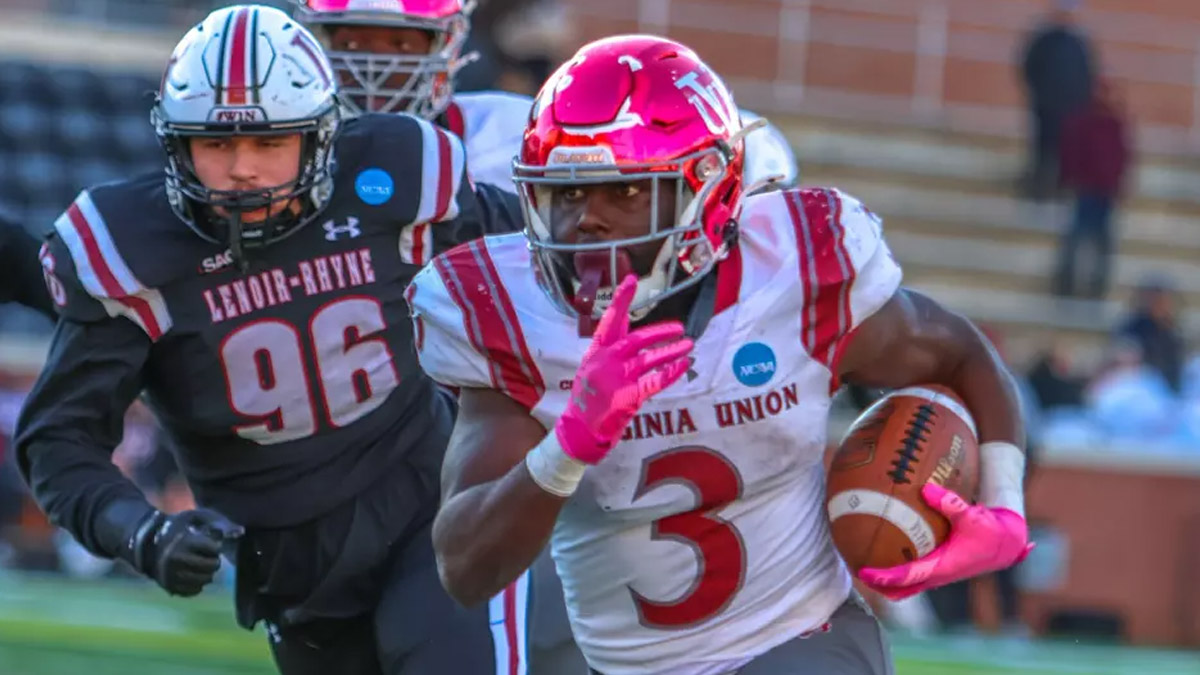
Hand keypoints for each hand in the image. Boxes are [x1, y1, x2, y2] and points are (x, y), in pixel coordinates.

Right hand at [129, 508, 242, 596]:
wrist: (148, 542)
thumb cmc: (179, 527)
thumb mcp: (196, 517)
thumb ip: (219, 522)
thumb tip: (240, 532)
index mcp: (184, 541)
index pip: (214, 549)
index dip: (214, 546)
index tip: (208, 544)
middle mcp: (177, 559)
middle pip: (211, 566)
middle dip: (213, 561)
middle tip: (206, 556)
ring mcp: (171, 575)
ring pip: (204, 580)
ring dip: (207, 573)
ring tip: (199, 565)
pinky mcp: (168, 586)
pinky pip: (193, 591)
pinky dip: (197, 584)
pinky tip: (193, 574)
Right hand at [556, 275, 693, 463]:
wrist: (579, 430)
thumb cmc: (587, 398)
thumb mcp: (592, 368)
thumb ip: (609, 346)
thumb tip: (624, 320)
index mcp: (596, 352)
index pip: (610, 320)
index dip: (621, 299)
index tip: (631, 280)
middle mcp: (606, 361)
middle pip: (636, 338)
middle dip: (660, 331)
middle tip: (679, 327)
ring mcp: (617, 379)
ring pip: (650, 358)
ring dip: (671, 350)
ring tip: (689, 344)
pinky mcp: (629, 396)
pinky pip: (656, 380)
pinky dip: (672, 371)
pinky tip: (684, 364)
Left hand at [857, 483, 1033, 600]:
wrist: (1008, 542)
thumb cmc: (991, 529)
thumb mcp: (972, 514)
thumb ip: (949, 502)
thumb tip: (925, 488)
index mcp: (943, 566)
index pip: (907, 577)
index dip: (884, 577)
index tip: (863, 571)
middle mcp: (938, 574)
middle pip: (901, 589)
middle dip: (879, 585)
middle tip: (855, 572)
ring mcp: (939, 573)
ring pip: (908, 585)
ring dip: (888, 582)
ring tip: (863, 567)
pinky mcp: (942, 567)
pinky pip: (915, 574)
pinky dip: (900, 571)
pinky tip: (886, 551)